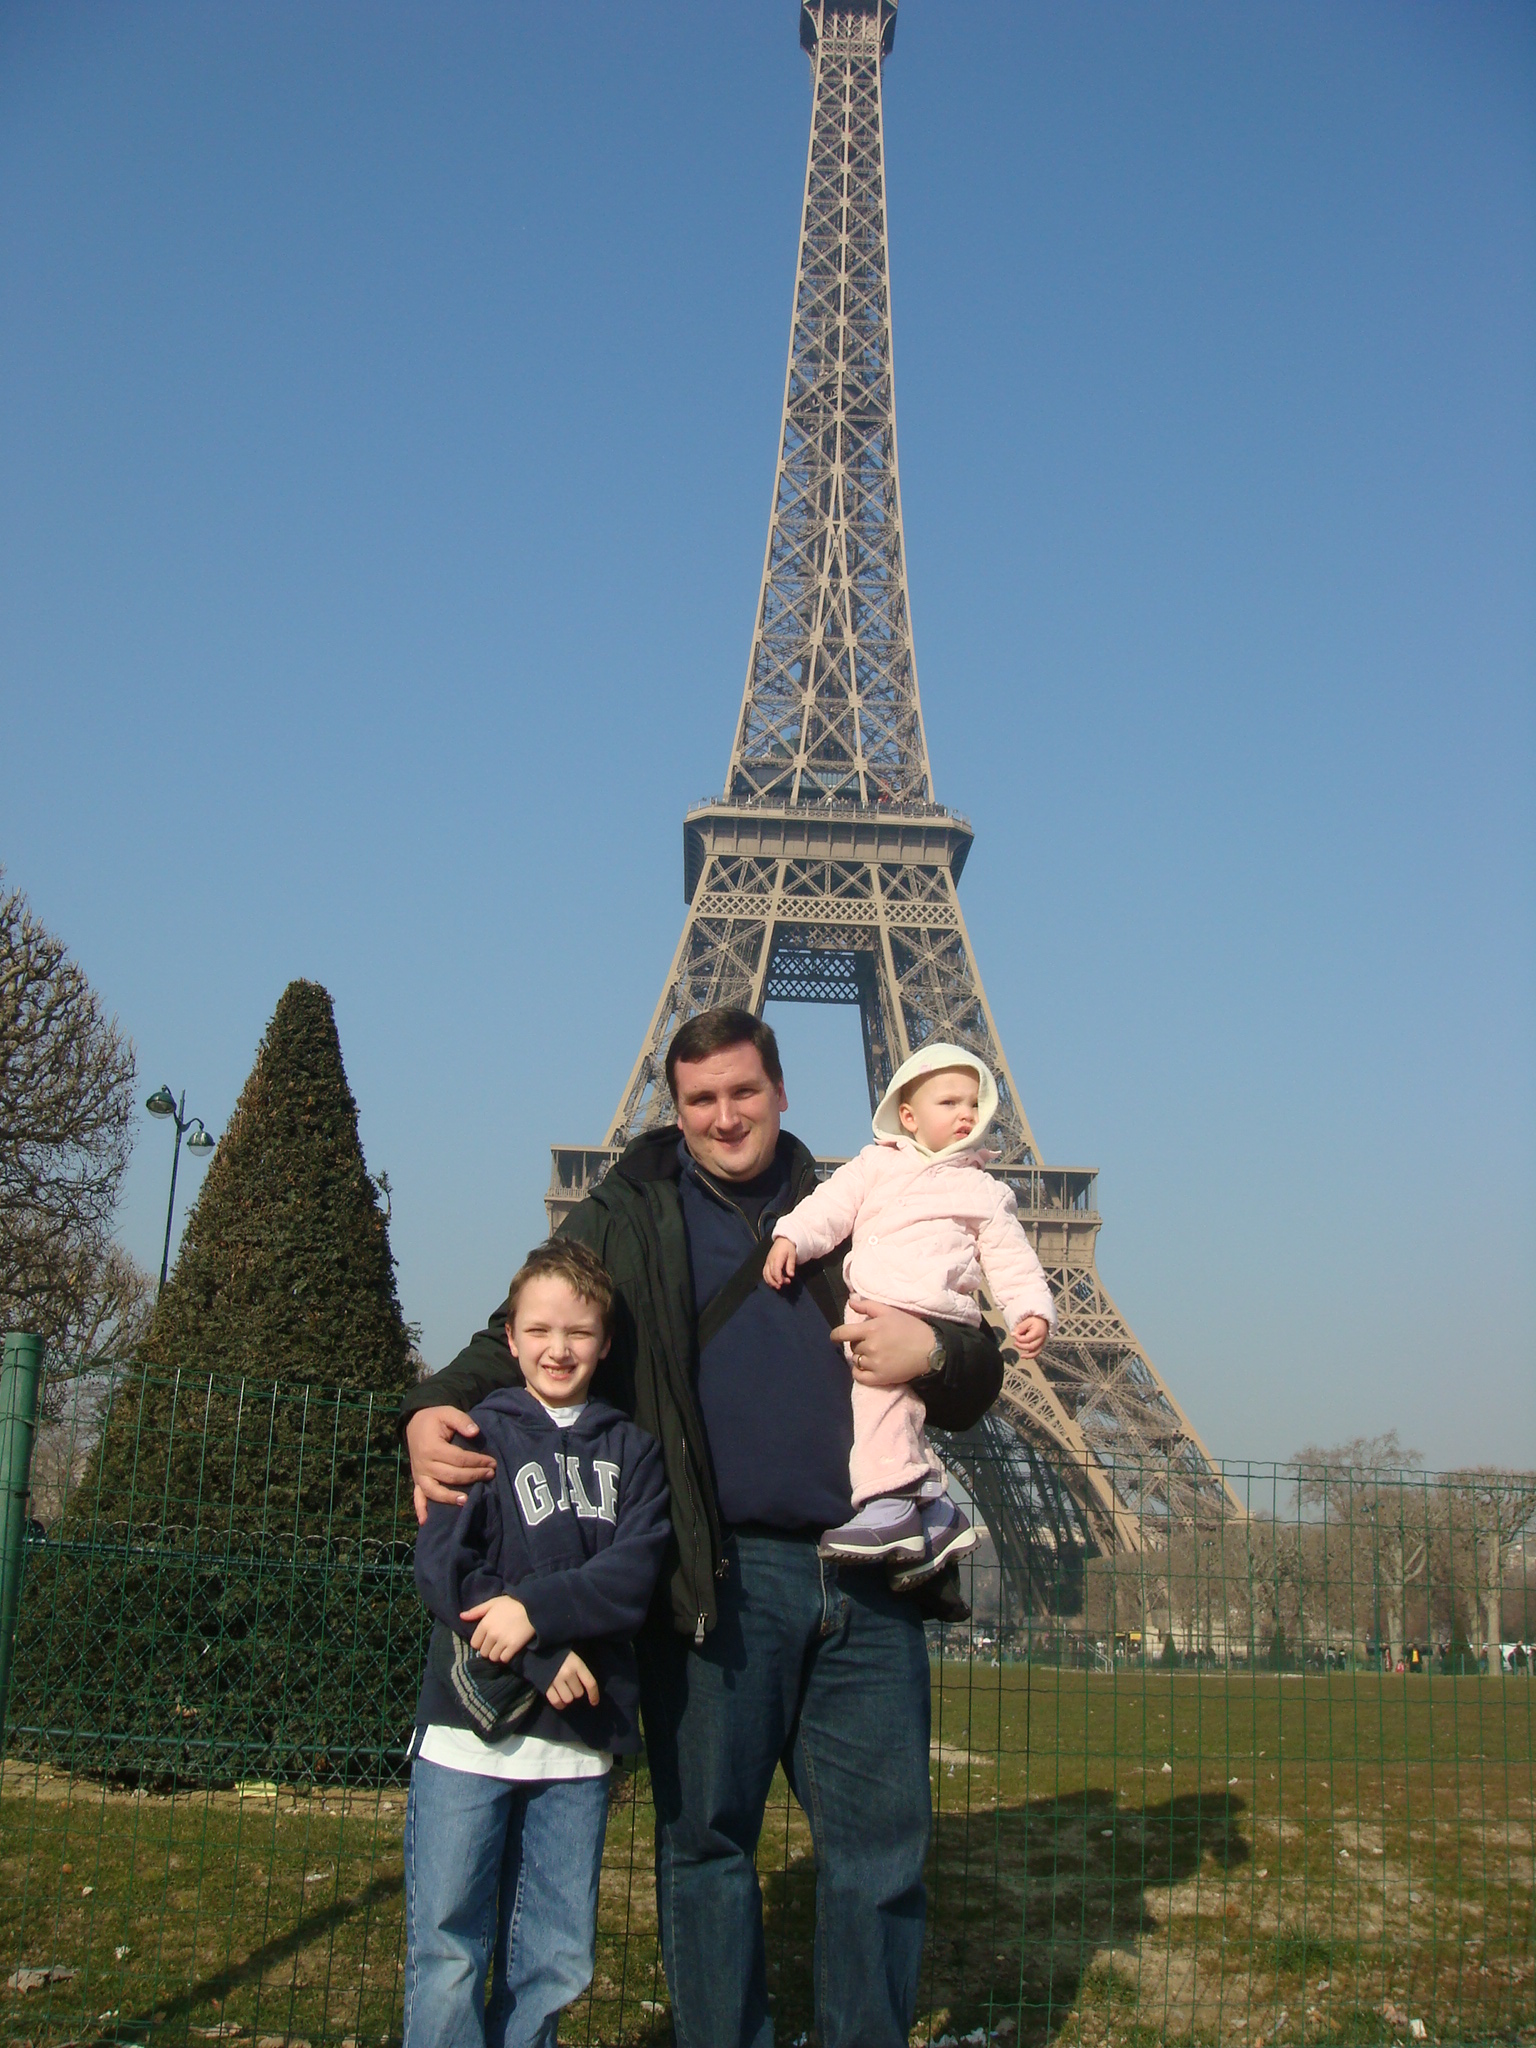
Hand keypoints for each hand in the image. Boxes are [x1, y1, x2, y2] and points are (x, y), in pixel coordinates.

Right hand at [406, 1407, 496, 1524]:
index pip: (459, 1459)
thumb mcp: (448, 1412)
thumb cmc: (435, 1419)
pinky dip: (420, 1509)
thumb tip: (476, 1432)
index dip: (477, 1461)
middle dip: (473, 1477)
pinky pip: (417, 1497)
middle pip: (451, 1476)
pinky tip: (426, 1522)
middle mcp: (423, 1464)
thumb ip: (462, 1421)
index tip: (493, 1462)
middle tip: (491, 1475)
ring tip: (467, 1500)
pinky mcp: (417, 1480)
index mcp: (431, 1447)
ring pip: (435, 1491)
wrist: (415, 1423)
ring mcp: (419, 1474)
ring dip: (451, 1498)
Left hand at [460, 1595, 533, 1663]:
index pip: (474, 1643)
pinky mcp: (514, 1646)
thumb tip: (461, 1616)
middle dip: (489, 1649)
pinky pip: (504, 1659)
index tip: (487, 1639)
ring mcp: (503, 1641)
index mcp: (485, 1624)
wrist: (532, 1606)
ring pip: (493, 1657)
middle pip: (483, 1652)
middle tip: (496, 1643)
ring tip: (503, 1647)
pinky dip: (506, 1656)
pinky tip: (509, 1649)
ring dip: (497, 1654)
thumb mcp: (492, 1603)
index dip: (481, 1642)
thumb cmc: (511, 1603)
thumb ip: (476, 1611)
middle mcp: (492, 1634)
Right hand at [544, 1651, 599, 1708]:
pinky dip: (559, 1704)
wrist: (541, 1649)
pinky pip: (556, 1702)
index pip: (590, 1683)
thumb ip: (581, 1670)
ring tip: (565, 1692)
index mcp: (577, 1663)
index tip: (594, 1702)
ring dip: (568, 1698)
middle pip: (578, 1693)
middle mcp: (567, 1672)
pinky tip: (560, 1700)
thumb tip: (588, 1687)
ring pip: (568, 1699)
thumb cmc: (561, 1652)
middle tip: (572, 1686)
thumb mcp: (574, 1657)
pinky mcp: (545, 1686)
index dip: (594, 1695)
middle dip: (577, 1691)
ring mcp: (556, 1680)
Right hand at [763, 1237, 797, 1288]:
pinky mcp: (767, 1263)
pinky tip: (773, 1282)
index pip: (775, 1270)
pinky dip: (767, 1278)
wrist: (783, 1240)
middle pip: (770, 1274)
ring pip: (765, 1274)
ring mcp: (767, 1262)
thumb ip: (791, 1265)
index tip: (782, 1283)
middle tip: (782, 1285)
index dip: (778, 1278)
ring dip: (770, 1281)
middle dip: (775, 1281)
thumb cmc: (788, 1247)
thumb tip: (791, 1275)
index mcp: (777, 1258)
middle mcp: (770, 1260)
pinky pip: (764, 1272)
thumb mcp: (792, 1255)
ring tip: (777, 1286)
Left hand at [828, 1297, 937, 1387]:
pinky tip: (866, 1368)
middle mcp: (870, 1346)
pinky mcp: (880, 1378)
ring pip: (856, 1360)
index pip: (843, 1333)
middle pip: (852, 1347)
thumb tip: (850, 1301)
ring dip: (861, 1357)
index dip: (835, 1335)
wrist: (930, 1349)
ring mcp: (875, 1363)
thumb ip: (867, 1305)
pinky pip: (859, 1377)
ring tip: (874, 1354)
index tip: (835, 1337)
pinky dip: (859, 1373)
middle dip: (857, 1343)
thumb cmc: (910, 1328)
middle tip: (871, 1342)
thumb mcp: (889, 1312)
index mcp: (871, 1328)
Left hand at [1011, 1314, 1048, 1358]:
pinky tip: (1025, 1357)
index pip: (1027, 1339)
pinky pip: (1037, 1353)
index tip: (1013, 1334)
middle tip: (1014, 1343)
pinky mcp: (1041, 1345)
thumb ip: (1020, 1327)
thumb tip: (1012, 1334)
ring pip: (1035, 1352)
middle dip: (1021, 1346)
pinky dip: (1031, 1356)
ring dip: (1028, 1355)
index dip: (1019, 1338)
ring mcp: (1042, 1343)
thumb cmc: (1034, 1320)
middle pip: (1031, 1346)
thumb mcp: (1027, 1321)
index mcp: (1038, 1332)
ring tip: (1021, 1356)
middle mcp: (1041, 1339)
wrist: (1043, 1321)